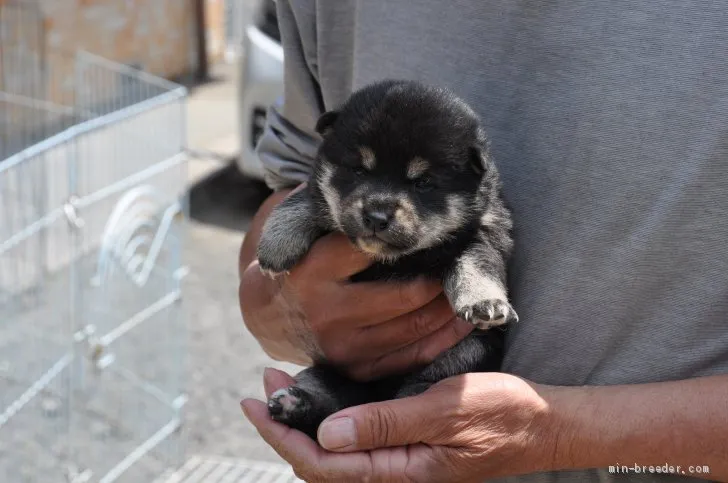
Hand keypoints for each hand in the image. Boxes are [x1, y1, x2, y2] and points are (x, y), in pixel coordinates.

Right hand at [240, 228, 472, 380]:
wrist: (265, 316)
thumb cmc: (297, 263)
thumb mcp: (302, 230)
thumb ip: (331, 206)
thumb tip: (372, 176)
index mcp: (313, 269)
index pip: (374, 248)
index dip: (411, 238)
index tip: (435, 229)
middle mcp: (327, 311)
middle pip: (405, 293)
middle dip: (440, 276)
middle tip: (459, 260)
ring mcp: (343, 346)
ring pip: (415, 326)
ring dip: (448, 306)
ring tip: (464, 287)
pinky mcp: (356, 369)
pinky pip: (412, 356)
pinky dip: (444, 338)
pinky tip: (461, 320)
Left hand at [242, 368, 557, 482]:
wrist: (543, 424)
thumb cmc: (502, 414)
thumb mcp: (445, 411)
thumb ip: (387, 423)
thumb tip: (327, 435)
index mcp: (400, 473)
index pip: (323, 465)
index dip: (282, 435)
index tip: (255, 403)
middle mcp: (394, 474)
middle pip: (322, 461)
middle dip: (287, 425)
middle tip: (264, 385)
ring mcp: (400, 463)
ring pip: (337, 452)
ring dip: (307, 421)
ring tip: (284, 386)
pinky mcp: (407, 446)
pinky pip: (358, 442)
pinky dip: (333, 420)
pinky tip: (325, 396)